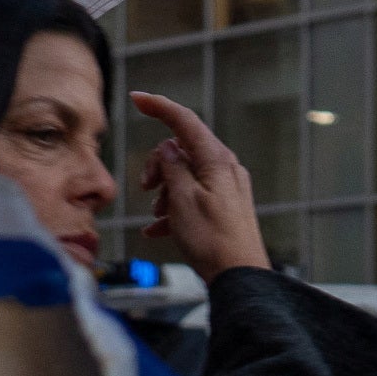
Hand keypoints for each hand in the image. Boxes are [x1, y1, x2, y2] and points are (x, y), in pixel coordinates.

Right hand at [130, 92, 270, 277]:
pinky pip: (193, 198)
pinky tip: (157, 230)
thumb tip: (168, 147)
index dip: (159, 106)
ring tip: (157, 216)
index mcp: (216, 160)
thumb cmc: (212, 239)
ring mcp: (226, 189)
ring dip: (165, 191)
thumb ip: (172, 167)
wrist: (240, 276)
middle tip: (146, 188)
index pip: (184, 121)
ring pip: (185, 176)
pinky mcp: (225, 208)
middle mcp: (225, 169)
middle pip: (182, 150)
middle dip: (158, 166)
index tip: (136, 98)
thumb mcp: (182, 199)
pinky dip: (174, 209)